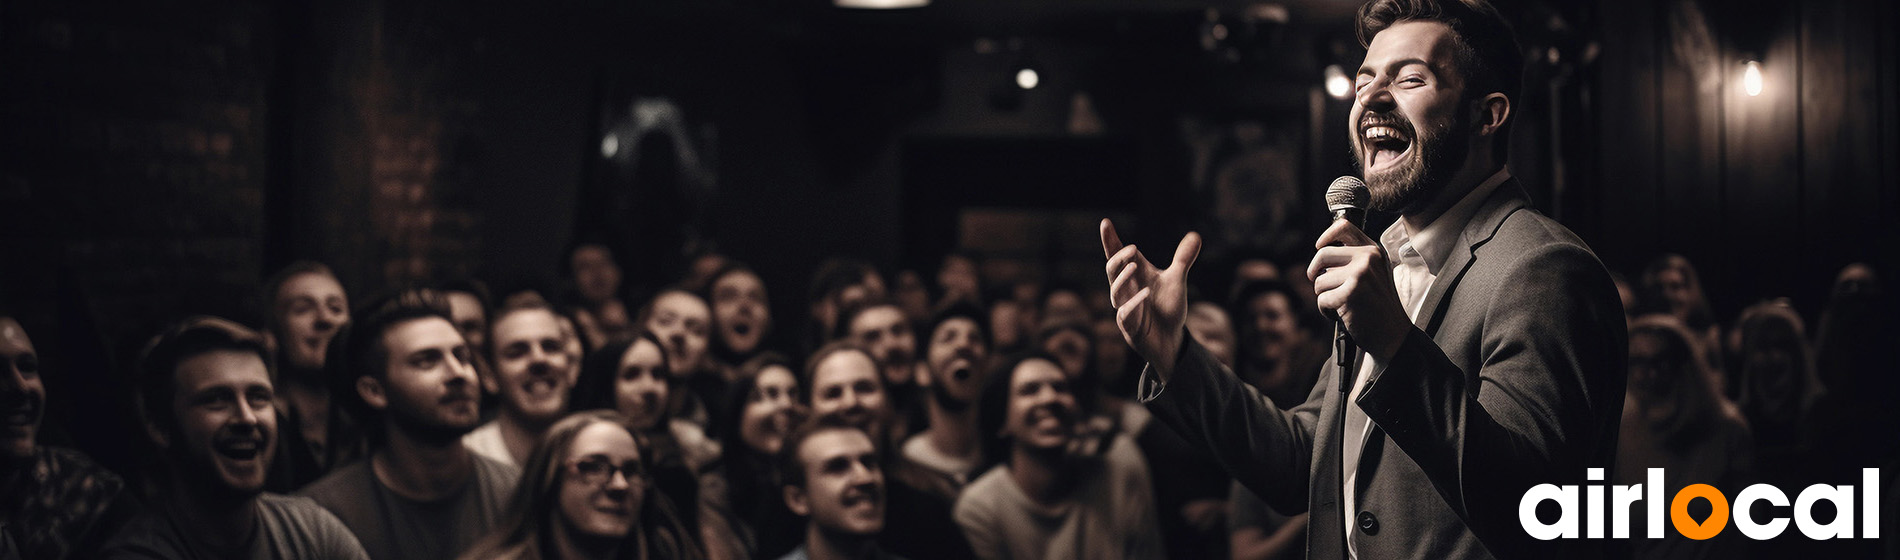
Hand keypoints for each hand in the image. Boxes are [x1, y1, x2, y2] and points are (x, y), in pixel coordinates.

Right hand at [1100, 219, 1201, 379]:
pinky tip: (1144, 293)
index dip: (1110, 241)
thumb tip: (1195, 235)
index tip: (1105, 222)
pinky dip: (1133, 304)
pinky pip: (1125, 315)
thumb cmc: (1168, 309)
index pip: (1117, 256)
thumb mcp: (1177, 281)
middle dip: (1118, 259)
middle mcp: (1126, 291)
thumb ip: (1182, 259)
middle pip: (1112, 271)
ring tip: (1134, 265)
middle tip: (1131, 248)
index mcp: (1134, 277)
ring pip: (1116, 292)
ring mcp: (1126, 309)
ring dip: (1123, 278)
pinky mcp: (1130, 328)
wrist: (1172, 340)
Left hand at [1305, 219, 1409, 360]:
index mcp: (1373, 251)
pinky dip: (1326, 310)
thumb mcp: (1373, 274)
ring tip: (1342, 304)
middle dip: (1316, 274)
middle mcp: (1368, 258)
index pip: (1344, 227)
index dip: (1326, 236)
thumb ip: (1354, 259)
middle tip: (1323, 287)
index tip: (1319, 247)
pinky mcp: (1350, 293)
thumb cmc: (1378, 306)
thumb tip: (1322, 250)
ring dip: (1324, 296)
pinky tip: (1342, 314)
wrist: (1393, 334)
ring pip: (1319, 281)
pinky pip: (1322, 299)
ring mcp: (1360, 274)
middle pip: (1322, 255)